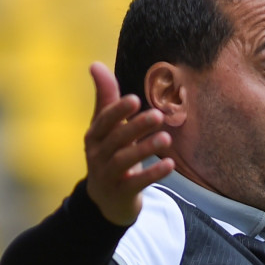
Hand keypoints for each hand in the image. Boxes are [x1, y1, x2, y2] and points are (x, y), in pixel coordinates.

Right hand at [83, 62, 175, 225]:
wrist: (105, 201)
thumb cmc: (109, 155)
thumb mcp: (105, 129)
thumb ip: (105, 99)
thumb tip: (95, 63)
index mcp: (95, 136)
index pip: (103, 121)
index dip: (117, 111)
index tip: (135, 99)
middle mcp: (98, 155)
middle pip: (116, 140)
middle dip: (136, 127)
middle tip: (158, 115)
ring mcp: (108, 176)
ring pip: (125, 161)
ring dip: (145, 148)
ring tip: (166, 138)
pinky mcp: (121, 193)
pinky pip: (137, 183)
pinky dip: (153, 174)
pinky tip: (170, 164)